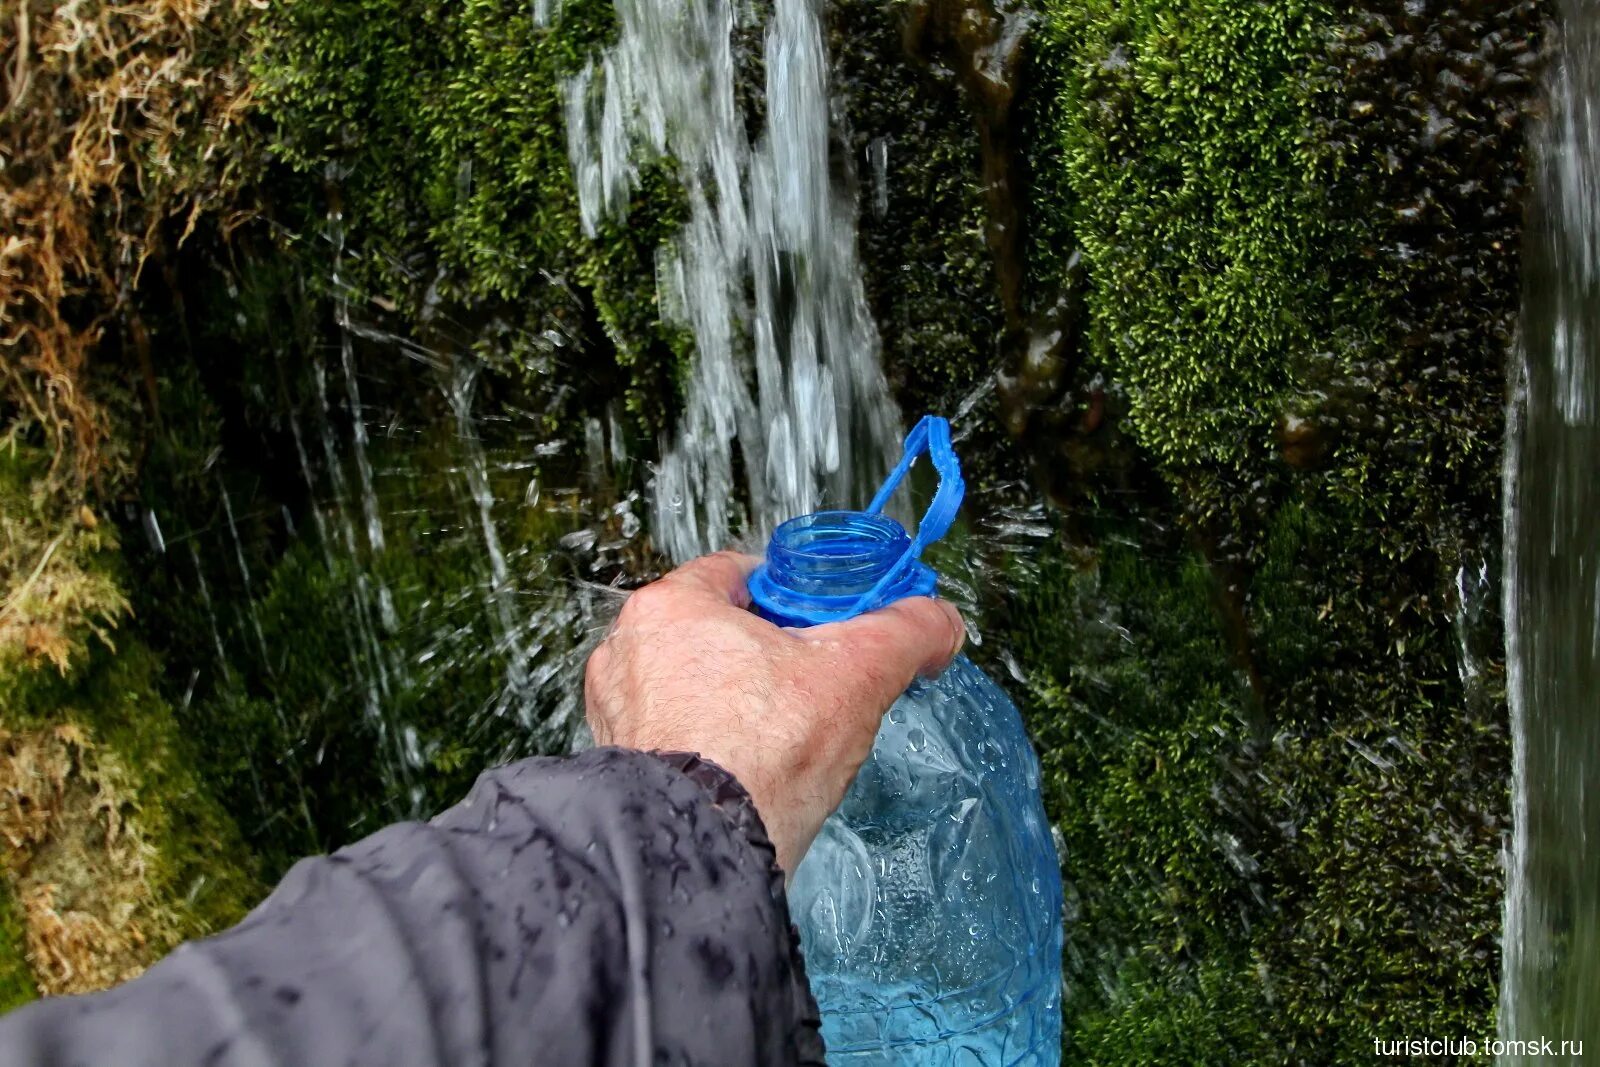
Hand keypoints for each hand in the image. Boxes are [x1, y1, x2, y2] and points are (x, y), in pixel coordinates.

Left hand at [585, 551, 965, 875]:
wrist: (706, 849)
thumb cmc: (761, 755)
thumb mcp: (856, 675)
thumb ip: (904, 632)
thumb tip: (939, 623)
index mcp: (670, 607)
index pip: (738, 572)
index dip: (791, 592)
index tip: (823, 616)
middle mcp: (627, 653)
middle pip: (715, 630)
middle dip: (766, 652)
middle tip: (813, 678)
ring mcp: (617, 712)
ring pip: (693, 684)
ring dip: (736, 699)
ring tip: (784, 731)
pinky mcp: (621, 765)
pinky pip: (674, 735)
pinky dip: (709, 743)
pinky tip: (749, 767)